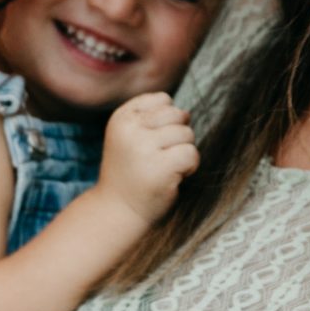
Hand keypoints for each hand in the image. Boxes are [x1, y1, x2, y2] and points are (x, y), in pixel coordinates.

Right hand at [99, 91, 197, 227]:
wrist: (118, 211)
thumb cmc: (130, 172)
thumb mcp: (130, 136)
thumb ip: (152, 118)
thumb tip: (187, 113)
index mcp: (121, 118)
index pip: (163, 99)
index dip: (167, 120)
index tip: (152, 141)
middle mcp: (130, 129)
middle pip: (177, 115)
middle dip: (178, 135)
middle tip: (162, 156)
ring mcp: (144, 148)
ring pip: (187, 133)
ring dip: (184, 151)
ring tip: (166, 167)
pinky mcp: (160, 168)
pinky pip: (192, 154)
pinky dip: (190, 166)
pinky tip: (175, 177)